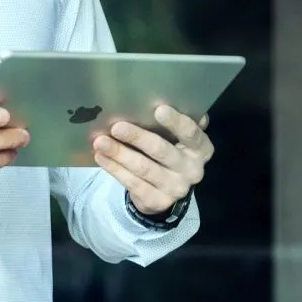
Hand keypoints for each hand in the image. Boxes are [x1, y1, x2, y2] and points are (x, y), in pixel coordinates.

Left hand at [92, 103, 212, 218]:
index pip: (192, 134)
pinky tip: (101, 157)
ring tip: (100, 142)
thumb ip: (174, 124)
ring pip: (144, 168)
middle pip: (162, 151)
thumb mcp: (178, 138)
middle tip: (116, 127)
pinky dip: (115, 169)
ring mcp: (176, 188)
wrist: (166, 190)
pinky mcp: (157, 201)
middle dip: (138, 137)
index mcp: (201, 149)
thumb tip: (156, 100)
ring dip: (120, 154)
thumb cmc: (171, 151)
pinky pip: (133, 183)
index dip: (176, 122)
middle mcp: (192, 170)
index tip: (158, 109)